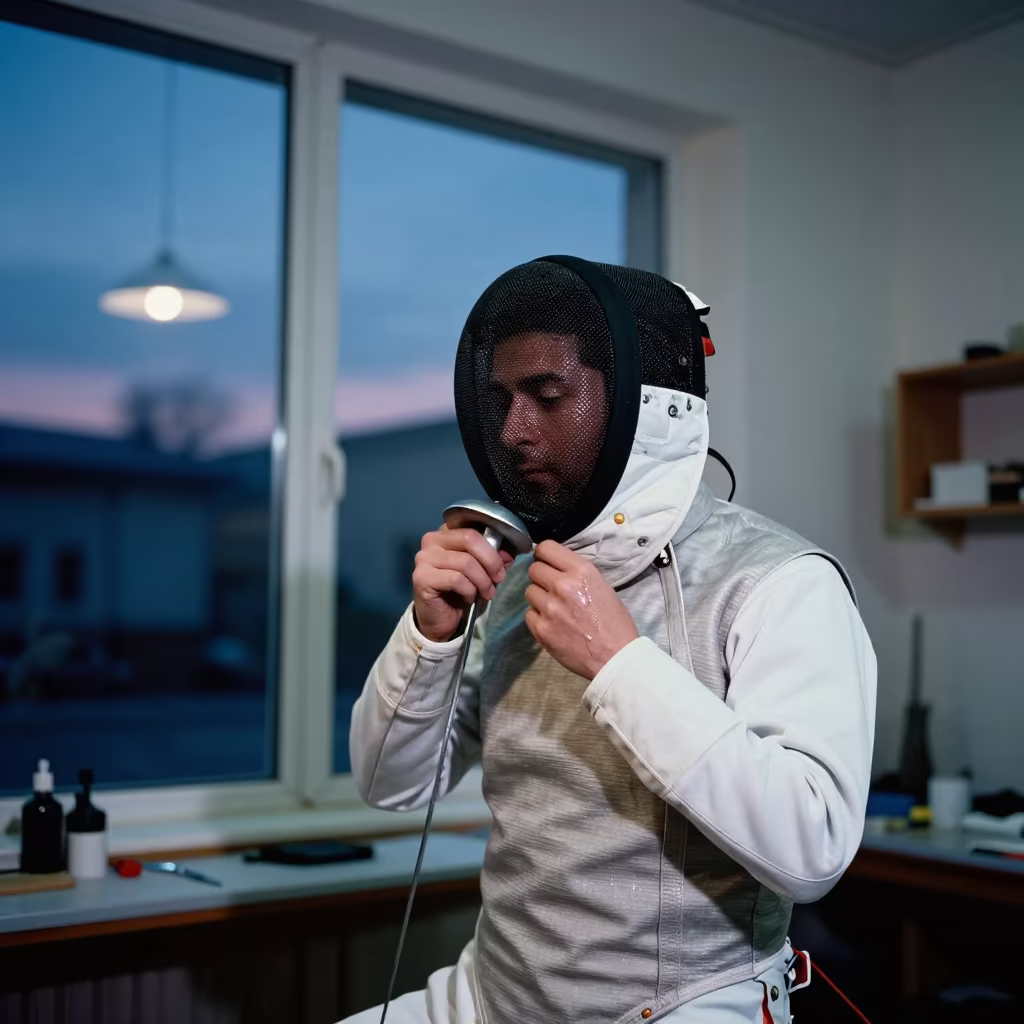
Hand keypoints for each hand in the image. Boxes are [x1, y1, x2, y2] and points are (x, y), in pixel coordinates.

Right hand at [412, 526, 515, 642]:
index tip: (504, 563)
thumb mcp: (483, 571)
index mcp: (445, 533)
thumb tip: (508, 553)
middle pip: (470, 539)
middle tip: (498, 578)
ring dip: (482, 581)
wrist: (439, 619)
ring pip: (465, 562)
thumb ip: (494, 558)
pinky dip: (469, 591)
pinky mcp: (422, 577)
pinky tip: (468, 598)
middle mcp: (431, 540)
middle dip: (491, 561)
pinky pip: (456, 579)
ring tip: (486, 593)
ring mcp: (424, 558)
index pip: (474, 529)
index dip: (493, 545)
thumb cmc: (460, 591)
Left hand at [524, 540, 638, 680]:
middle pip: (533, 569)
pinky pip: (529, 614)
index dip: (544, 555)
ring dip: (539, 598)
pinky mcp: (541, 629)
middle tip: (553, 590)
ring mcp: (549, 608)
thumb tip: (554, 566)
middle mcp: (562, 585)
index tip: (547, 563)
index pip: (546, 548)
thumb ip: (575, 573)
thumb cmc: (614, 622)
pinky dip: (538, 618)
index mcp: (581, 571)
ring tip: (555, 609)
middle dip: (542, 578)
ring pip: (529, 591)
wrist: (615, 657)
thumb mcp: (601, 585)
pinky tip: (553, 624)